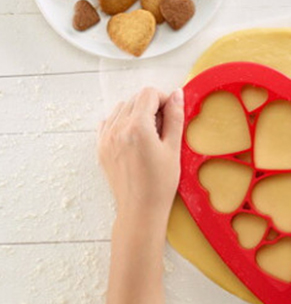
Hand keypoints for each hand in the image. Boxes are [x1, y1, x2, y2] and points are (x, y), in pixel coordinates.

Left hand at [98, 87, 184, 225]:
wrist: (140, 209)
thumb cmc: (160, 183)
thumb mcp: (173, 148)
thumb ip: (175, 117)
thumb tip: (176, 94)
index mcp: (137, 127)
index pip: (148, 94)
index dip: (163, 99)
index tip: (170, 114)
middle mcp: (117, 129)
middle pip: (135, 99)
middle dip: (151, 106)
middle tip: (162, 127)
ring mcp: (106, 138)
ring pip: (121, 108)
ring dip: (136, 113)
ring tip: (148, 134)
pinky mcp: (101, 148)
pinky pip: (108, 122)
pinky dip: (121, 123)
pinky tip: (133, 137)